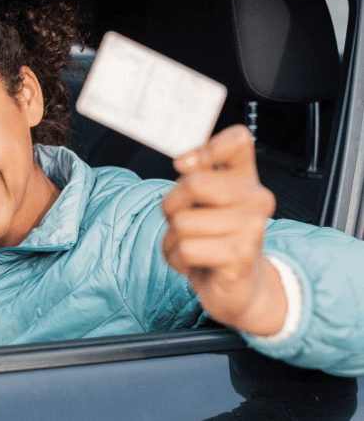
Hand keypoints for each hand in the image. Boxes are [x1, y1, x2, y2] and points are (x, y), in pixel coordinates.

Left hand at [161, 125, 285, 336]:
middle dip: (171, 205)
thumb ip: (195, 174)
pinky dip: (177, 259)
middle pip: (193, 182)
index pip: (238, 140)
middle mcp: (257, 198)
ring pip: (182, 221)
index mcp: (246, 178)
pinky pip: (186, 249)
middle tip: (181, 221)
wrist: (237, 288)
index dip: (206, 149)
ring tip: (191, 246)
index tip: (185, 165)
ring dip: (172, 239)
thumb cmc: (214, 240)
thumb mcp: (202, 202)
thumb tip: (184, 161)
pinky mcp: (241, 255)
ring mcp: (252, 227)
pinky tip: (194, 263)